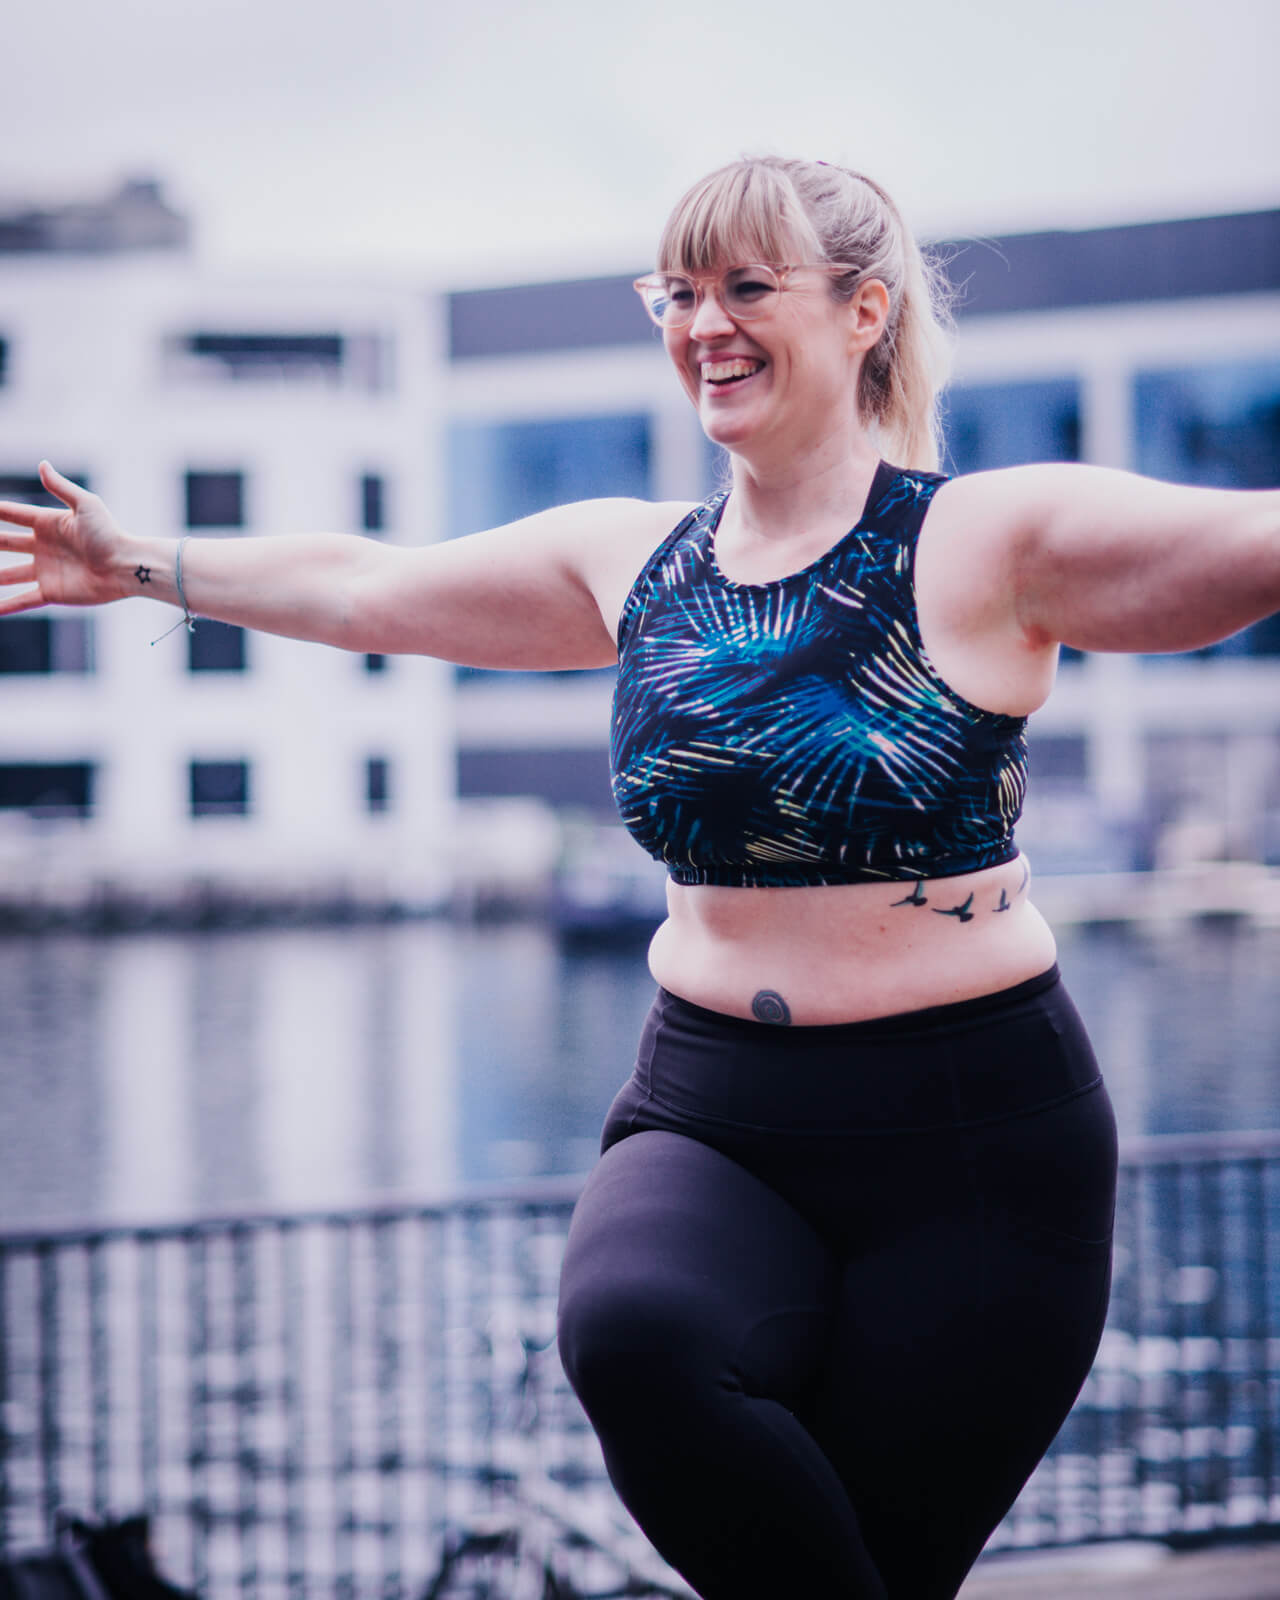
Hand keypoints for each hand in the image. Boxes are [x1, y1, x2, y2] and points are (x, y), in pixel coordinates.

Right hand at [0, 462, 133, 613]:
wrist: (126, 567)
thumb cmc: (110, 534)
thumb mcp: (85, 505)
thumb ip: (61, 487)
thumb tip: (42, 464)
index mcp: (48, 524)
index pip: (12, 515)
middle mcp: (43, 547)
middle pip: (4, 543)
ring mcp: (45, 570)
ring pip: (8, 574)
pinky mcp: (52, 592)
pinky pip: (23, 599)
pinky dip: (6, 605)